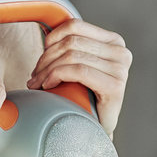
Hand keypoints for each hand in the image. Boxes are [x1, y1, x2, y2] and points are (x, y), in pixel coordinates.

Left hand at [26, 17, 131, 137]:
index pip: (75, 26)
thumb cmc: (83, 97)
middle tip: (35, 75)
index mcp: (114, 42)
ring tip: (37, 82)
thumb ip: (72, 45)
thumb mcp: (79, 63)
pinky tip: (48, 86)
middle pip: (71, 42)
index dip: (51, 38)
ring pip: (72, 56)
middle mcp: (121, 52)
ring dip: (47, 69)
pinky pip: (78, 71)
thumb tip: (46, 28)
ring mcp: (120, 69)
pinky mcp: (115, 86)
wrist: (95, 130)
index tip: (41, 56)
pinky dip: (57, 76)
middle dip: (46, 58)